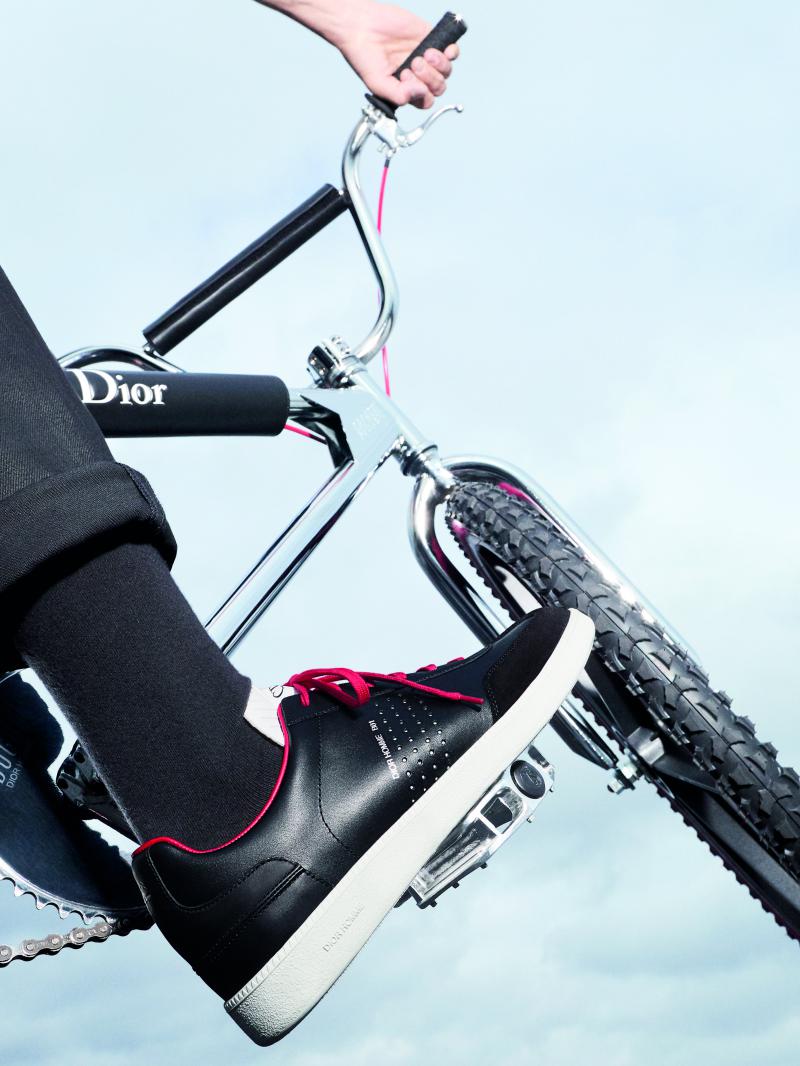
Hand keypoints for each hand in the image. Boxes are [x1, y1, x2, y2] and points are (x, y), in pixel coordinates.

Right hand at [334, 3, 460, 109]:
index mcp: (405, 89)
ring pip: (446, 71)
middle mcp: (416, 75)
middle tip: (413, 63)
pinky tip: (442, 50)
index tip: (405, 78)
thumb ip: (399, 95)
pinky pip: (450, 51)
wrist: (360, 26)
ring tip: (423, 55)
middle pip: (438, 87)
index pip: (425, 100)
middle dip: (429, 78)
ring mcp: (424, 57)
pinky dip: (451, 53)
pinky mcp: (429, 38)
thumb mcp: (378, 84)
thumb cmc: (364, 55)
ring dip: (439, 66)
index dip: (421, 93)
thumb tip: (420, 93)